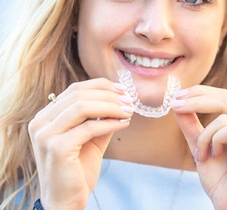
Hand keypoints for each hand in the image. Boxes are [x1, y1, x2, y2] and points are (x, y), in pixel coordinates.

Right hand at [28, 78, 133, 209]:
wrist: (66, 201)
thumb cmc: (78, 169)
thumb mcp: (91, 136)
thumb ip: (101, 117)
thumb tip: (121, 98)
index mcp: (46, 116)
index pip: (75, 89)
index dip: (101, 86)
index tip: (123, 89)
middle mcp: (40, 122)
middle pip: (79, 95)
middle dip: (109, 95)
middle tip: (130, 100)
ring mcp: (45, 134)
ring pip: (83, 107)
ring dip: (111, 106)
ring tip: (129, 111)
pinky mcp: (57, 148)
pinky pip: (89, 127)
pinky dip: (110, 123)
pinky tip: (124, 124)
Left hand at [172, 85, 226, 209]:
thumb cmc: (218, 176)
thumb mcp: (199, 143)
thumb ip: (191, 123)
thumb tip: (177, 101)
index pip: (224, 96)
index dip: (200, 92)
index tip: (177, 96)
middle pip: (225, 98)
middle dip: (196, 100)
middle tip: (176, 106)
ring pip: (223, 117)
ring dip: (204, 136)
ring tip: (201, 155)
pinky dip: (213, 141)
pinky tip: (214, 156)